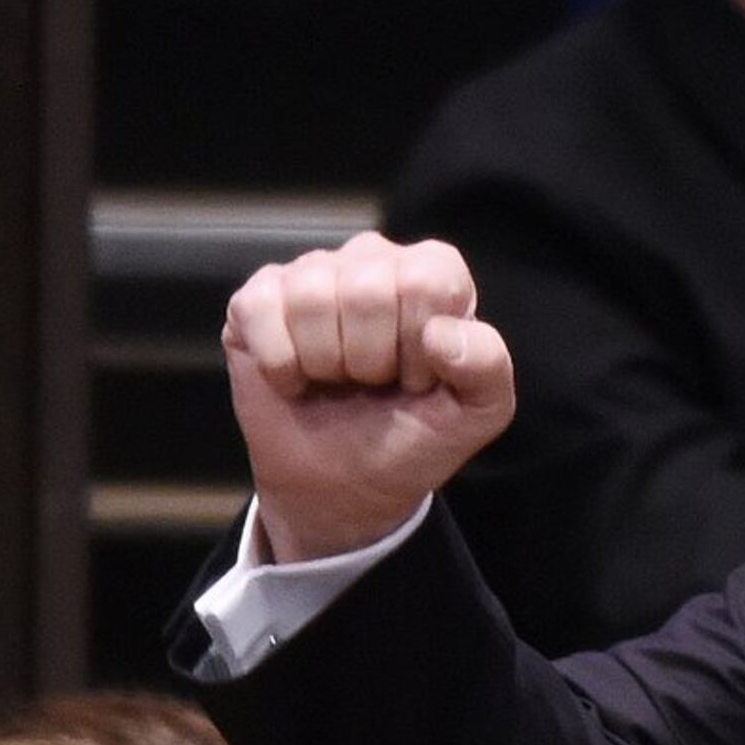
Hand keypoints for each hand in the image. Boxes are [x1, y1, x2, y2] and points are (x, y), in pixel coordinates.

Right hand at [222, 233, 517, 563]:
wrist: (345, 486)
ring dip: (324, 364)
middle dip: (369, 359)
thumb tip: (441, 334)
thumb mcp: (476, 413)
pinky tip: (296, 379)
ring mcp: (311, 273)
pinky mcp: (257, 298)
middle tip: (370, 383)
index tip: (416, 379)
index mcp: (433, 273)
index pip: (425, 283)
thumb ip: (487, 367)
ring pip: (311, 298)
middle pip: (366, 289)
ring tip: (336, 380)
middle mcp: (372, 258)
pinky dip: (280, 365)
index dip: (417, 348)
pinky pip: (259, 310)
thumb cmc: (413, 438)